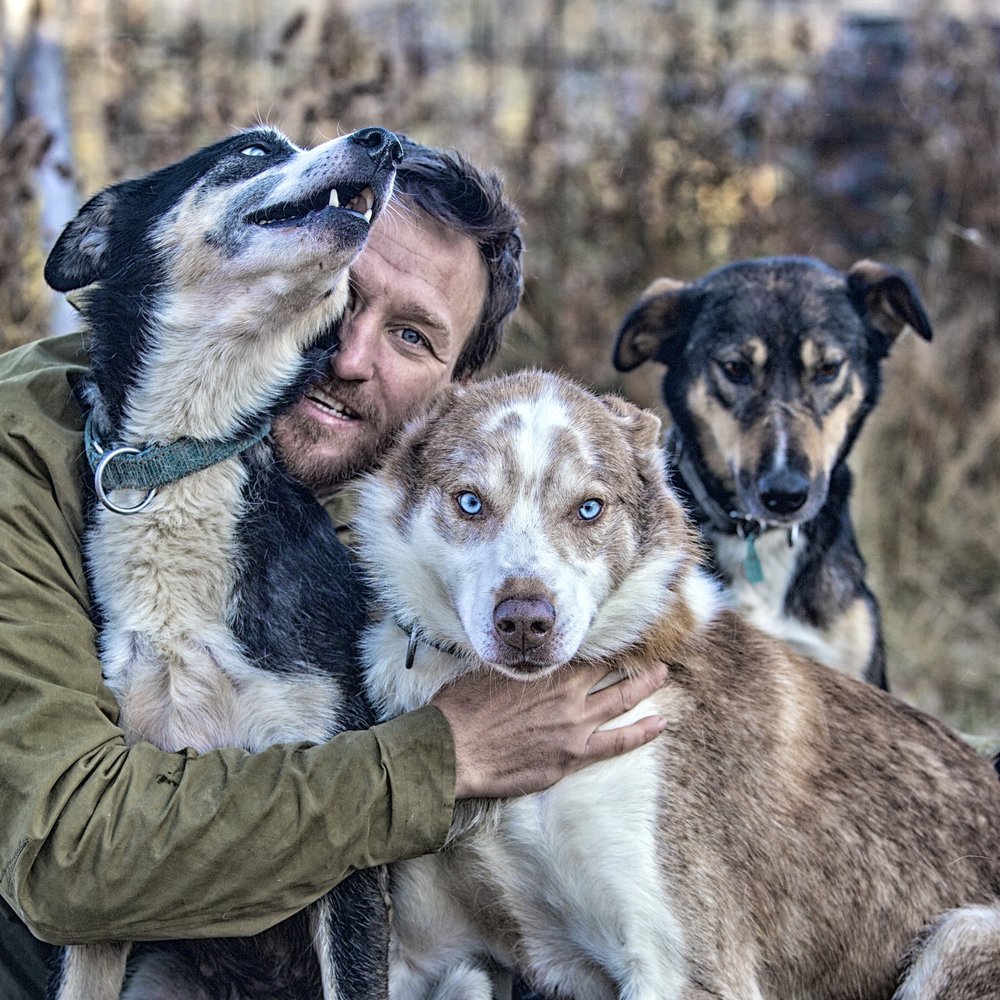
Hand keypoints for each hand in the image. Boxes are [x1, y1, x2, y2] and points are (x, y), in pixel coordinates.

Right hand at [430, 662, 668, 799]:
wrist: (455, 750)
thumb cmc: (463, 708)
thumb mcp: (488, 670)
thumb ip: (514, 662)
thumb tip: (519, 646)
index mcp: (547, 670)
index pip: (585, 649)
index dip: (603, 642)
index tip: (616, 633)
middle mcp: (568, 693)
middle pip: (609, 671)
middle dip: (631, 659)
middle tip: (649, 650)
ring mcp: (575, 726)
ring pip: (621, 700)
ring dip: (644, 686)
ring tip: (662, 676)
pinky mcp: (572, 756)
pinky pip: (617, 743)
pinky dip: (641, 732)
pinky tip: (658, 724)